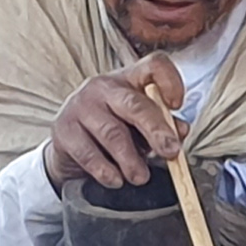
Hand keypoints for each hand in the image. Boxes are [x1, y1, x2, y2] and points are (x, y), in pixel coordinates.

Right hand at [45, 54, 186, 190]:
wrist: (69, 148)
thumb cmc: (112, 131)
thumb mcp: (140, 126)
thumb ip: (162, 126)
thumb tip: (181, 131)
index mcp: (128, 80)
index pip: (153, 65)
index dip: (170, 81)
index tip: (177, 105)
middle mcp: (103, 87)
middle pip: (134, 104)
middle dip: (156, 130)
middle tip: (171, 152)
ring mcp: (80, 106)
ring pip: (112, 133)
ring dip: (131, 159)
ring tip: (141, 177)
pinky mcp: (64, 129)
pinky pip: (88, 153)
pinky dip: (105, 170)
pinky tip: (115, 180)